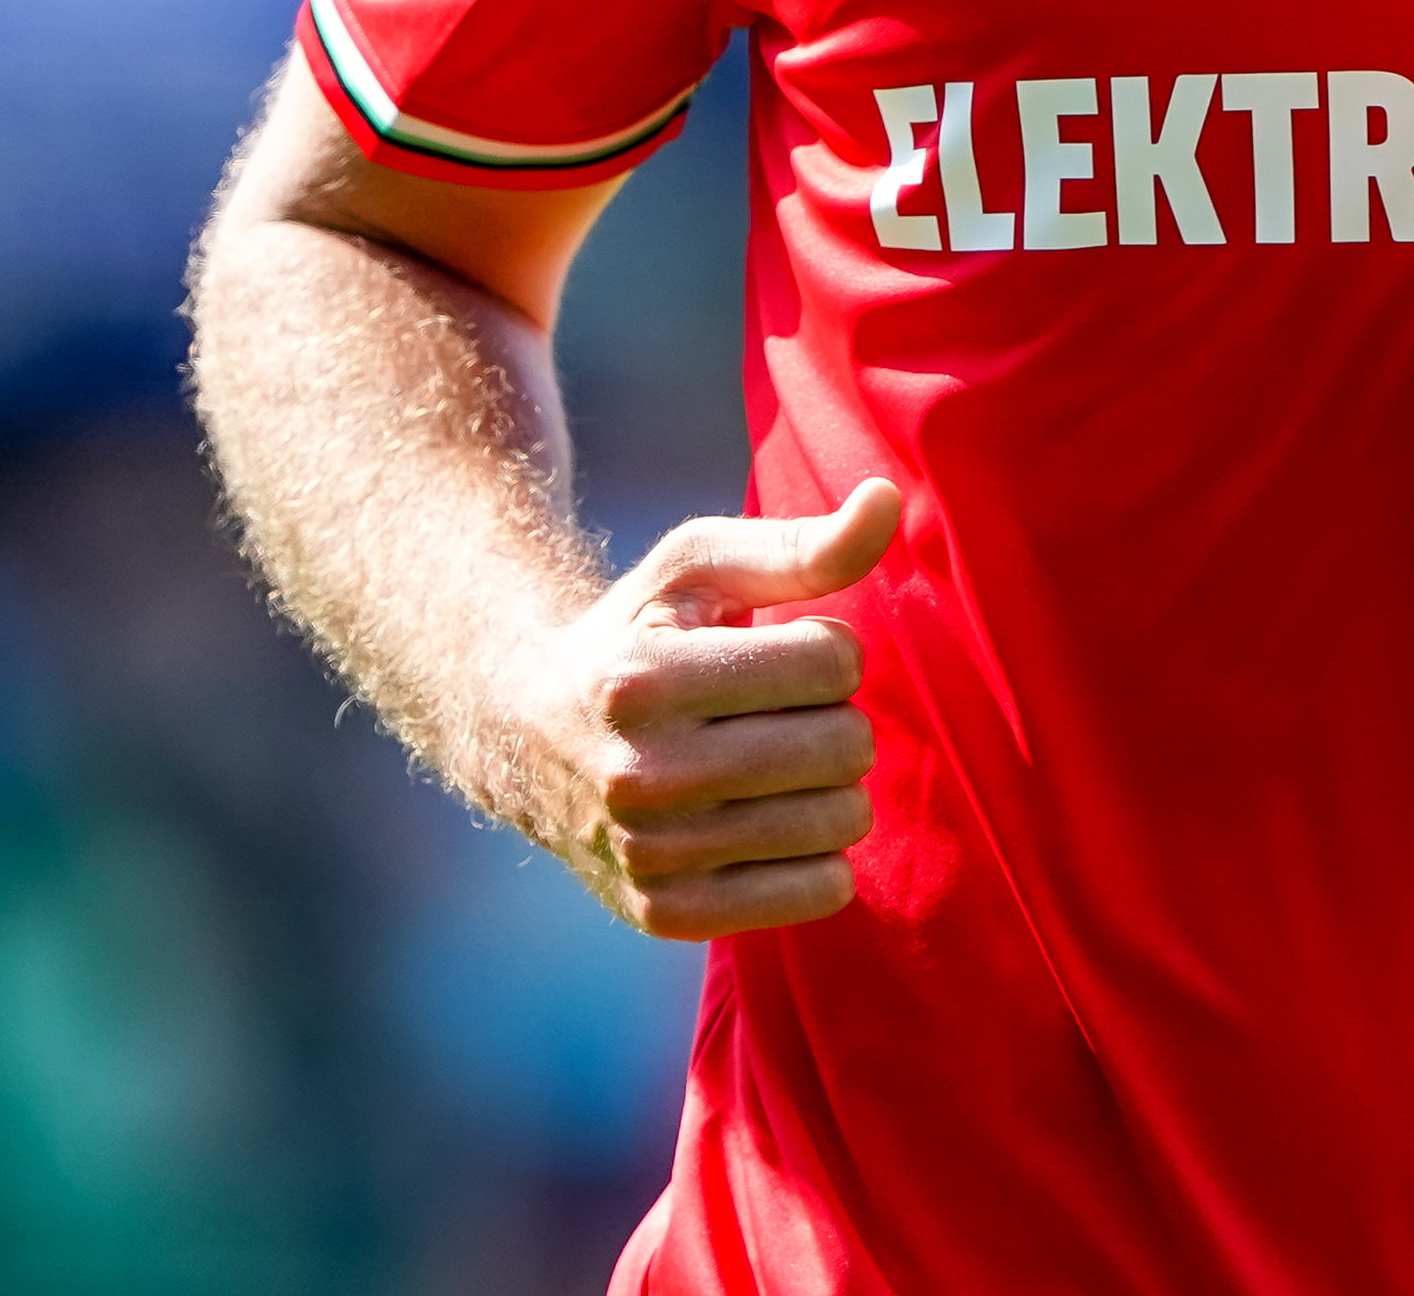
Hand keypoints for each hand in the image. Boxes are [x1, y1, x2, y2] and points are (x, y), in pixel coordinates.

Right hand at [496, 479, 898, 938]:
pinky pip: (821, 890)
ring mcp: (650, 855)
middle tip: (778, 713)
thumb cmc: (637, 631)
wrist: (525, 733)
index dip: (825, 648)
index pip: (833, 662)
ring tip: (772, 763)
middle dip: (833, 717)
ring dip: (830, 784)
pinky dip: (819, 853)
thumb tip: (887, 499)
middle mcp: (640, 775)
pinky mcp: (666, 914)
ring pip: (842, 820)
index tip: (777, 652)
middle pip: (845, 746)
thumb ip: (801, 543)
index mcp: (645, 677)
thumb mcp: (698, 566)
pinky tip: (771, 821)